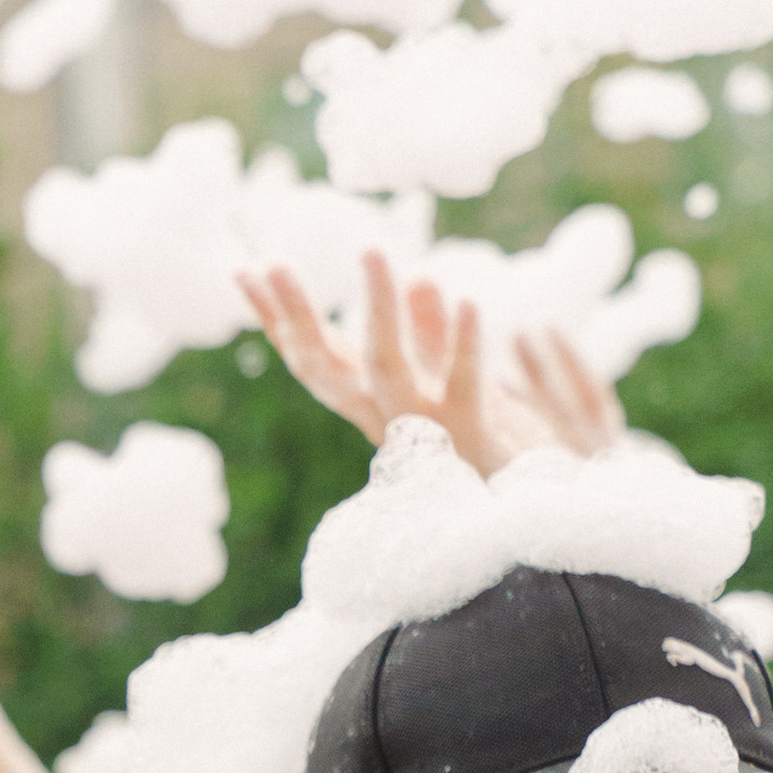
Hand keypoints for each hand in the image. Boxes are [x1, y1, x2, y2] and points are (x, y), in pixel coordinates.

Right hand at [241, 252, 621, 476]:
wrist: (529, 521)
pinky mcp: (474, 436)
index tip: (243, 271)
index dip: (278, 318)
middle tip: (272, 263)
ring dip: (378, 309)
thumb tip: (420, 276)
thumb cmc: (492, 451)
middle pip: (326, 366)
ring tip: (371, 250)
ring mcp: (426, 428)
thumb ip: (433, 336)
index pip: (316, 356)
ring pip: (386, 368)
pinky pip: (463, 386)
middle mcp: (386, 418)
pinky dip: (465, 345)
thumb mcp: (453, 381)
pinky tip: (469, 300)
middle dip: (296, 316)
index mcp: (374, 404)